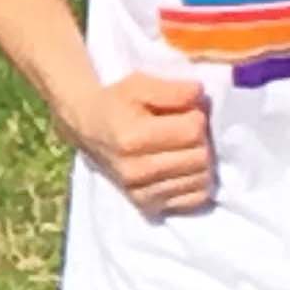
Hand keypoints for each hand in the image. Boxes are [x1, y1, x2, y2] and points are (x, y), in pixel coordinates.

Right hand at [72, 74, 213, 215]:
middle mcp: (136, 170)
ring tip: (183, 148)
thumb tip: (201, 95)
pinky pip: (194, 198)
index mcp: (132, 138)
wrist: (88, 129)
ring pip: (201, 178)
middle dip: (200, 139)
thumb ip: (172, 90)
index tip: (185, 111)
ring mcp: (141, 191)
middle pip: (200, 157)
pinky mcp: (148, 205)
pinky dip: (195, 182)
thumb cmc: (116, 103)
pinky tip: (182, 168)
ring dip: (200, 161)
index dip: (196, 116)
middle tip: (185, 129)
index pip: (193, 131)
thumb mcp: (139, 85)